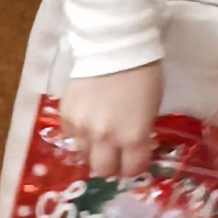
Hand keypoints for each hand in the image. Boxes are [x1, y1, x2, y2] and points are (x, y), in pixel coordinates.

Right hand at [57, 60, 160, 179]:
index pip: (131, 170)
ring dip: (93, 149)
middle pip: (102, 170)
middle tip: (115, 155)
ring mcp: (82, 127)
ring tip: (99, 135)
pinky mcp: (66, 115)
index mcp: (132, 136)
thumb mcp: (151, 108)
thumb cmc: (143, 75)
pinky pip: (70, 135)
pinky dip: (78, 132)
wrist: (115, 47)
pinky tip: (87, 119)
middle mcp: (105, 138)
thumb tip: (134, 148)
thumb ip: (140, 133)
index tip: (135, 160)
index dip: (134, 167)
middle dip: (111, 165)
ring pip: (83, 155)